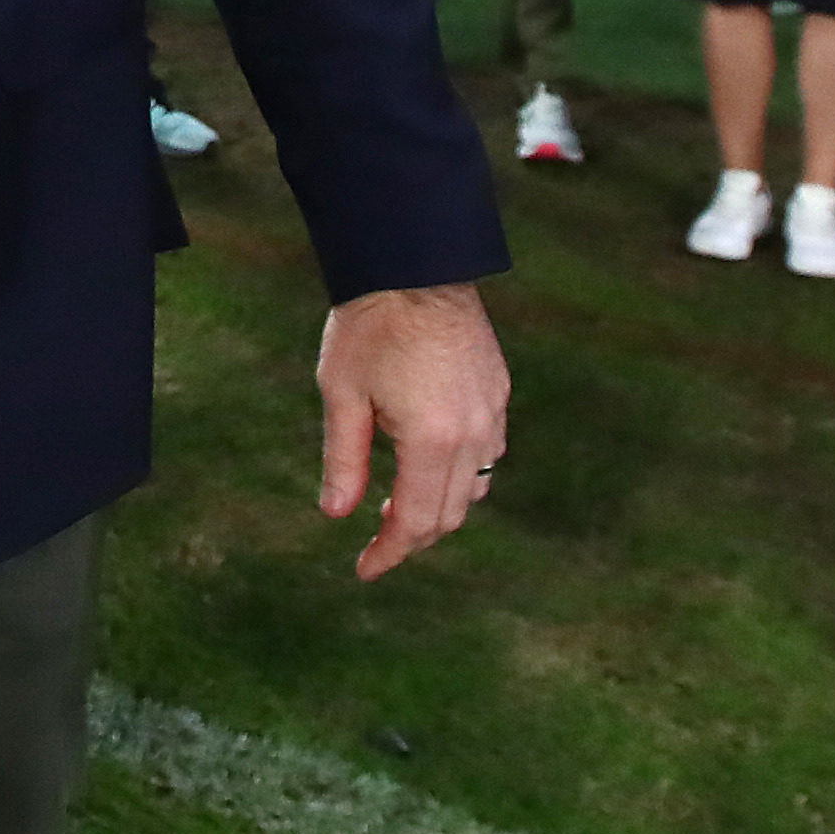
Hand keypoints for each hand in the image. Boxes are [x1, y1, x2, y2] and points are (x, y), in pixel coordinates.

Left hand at [316, 284, 511, 581]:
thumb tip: (336, 514)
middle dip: (414, 537)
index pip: (418, 521)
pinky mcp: (498, 391)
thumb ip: (344, 460)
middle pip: (451, 513)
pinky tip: (428, 466)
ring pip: (475, 485)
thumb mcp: (343, 395)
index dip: (391, 552)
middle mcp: (473, 431)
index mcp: (432, 438)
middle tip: (377, 544)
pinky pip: (488, 452)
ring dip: (440, 507)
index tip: (365, 569)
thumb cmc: (370, 325)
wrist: (415, 263)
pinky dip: (460, 474)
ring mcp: (493, 411)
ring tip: (398, 507)